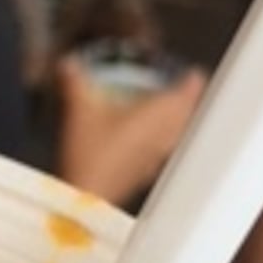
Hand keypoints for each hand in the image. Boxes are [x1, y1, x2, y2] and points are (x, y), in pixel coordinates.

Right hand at [56, 58, 206, 205]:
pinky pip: (163, 152)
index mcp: (153, 116)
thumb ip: (74, 82)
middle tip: (186, 90)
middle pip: (186, 115)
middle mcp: (161, 136)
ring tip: (173, 113)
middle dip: (188, 100)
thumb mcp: (78, 110)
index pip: (186, 95)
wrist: (84, 197)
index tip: (194, 74)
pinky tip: (151, 142)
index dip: (192, 82)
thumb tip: (68, 64)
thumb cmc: (89, 154)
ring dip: (179, 121)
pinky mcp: (143, 174)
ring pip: (177, 135)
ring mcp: (154, 158)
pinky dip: (163, 141)